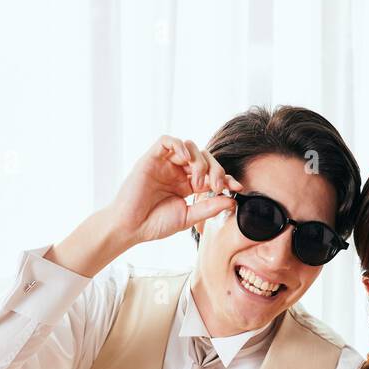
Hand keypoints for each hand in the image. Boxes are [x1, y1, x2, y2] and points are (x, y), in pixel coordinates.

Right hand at [106, 135, 244, 246]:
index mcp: (187, 185)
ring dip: (199, 161)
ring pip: (189, 146)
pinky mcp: (151, 158)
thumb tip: (232, 200)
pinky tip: (185, 160)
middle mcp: (177, 171)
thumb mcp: (189, 217)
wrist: (131, 227)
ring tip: (196, 181)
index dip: (226, 177)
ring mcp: (164, 163)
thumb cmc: (156, 224)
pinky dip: (179, 145)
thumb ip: (209, 207)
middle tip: (216, 186)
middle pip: (204, 156)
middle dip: (215, 169)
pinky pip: (166, 140)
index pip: (211, 174)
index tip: (237, 187)